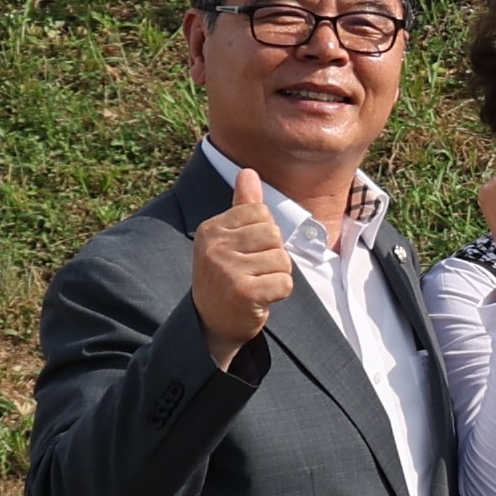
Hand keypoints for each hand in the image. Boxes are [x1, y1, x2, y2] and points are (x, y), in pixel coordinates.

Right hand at [189, 167, 299, 360]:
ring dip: (277, 275)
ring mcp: (227, 269)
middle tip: (254, 272)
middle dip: (273, 255)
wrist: (212, 323)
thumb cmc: (227, 276)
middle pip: (273, 234)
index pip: (261, 213)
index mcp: (212, 229)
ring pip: (282, 259)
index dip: (264, 235)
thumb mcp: (229, 239)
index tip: (247, 253)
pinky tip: (261, 298)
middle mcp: (215, 247)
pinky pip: (284, 282)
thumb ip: (242, 206)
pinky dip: (280, 293)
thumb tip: (248, 172)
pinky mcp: (243, 292)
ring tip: (256, 285)